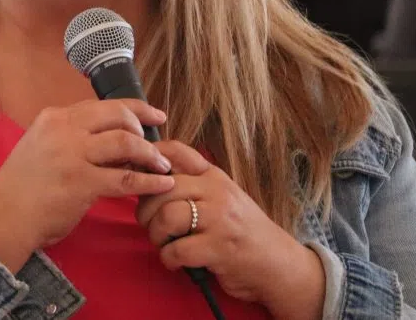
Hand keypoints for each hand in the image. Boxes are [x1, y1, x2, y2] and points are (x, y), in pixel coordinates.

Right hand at [0, 99, 174, 271]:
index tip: (153, 115)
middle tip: (159, 142)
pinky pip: (127, 178)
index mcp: (54, 118)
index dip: (133, 108)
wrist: (3, 215)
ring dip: (150, 153)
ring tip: (163, 165)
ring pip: (126, 142)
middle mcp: (64, 129)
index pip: (101, 104)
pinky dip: (150, 181)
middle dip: (144, 126)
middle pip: (117, 115)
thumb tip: (108, 136)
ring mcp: (72, 155)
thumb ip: (69, 136)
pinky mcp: (82, 183)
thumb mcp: (41, 145)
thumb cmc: (23, 186)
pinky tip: (163, 184)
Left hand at [136, 142, 324, 319]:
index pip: (177, 151)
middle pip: (162, 187)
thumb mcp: (221, 197)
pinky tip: (174, 260)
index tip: (137, 175)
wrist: (278, 264)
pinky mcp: (220, 248)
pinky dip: (168, 258)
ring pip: (167, 216)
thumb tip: (147, 177)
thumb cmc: (241, 230)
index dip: (148, 158)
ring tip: (162, 243)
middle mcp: (217, 191)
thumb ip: (191, 185)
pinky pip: (177, 249)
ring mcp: (220, 219)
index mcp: (214, 175)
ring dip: (155, 234)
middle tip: (147, 223)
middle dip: (145, 209)